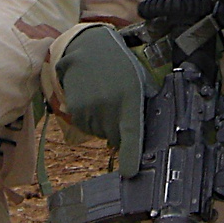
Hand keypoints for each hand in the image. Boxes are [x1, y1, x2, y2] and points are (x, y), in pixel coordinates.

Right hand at [56, 25, 150, 176]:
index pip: (132, 134)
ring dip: (105, 123)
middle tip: (119, 107)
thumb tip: (148, 137)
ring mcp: (90, 109)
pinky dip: (93, 120)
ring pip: (101, 133)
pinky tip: (94, 100)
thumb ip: (143, 107)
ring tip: (106, 98)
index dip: (131, 156)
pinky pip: (88, 127)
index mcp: (130, 98)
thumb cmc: (120, 67)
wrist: (88, 49)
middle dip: (120, 130)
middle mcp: (108, 106)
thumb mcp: (139, 82)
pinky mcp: (75, 110)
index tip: (130, 173)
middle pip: (116, 138)